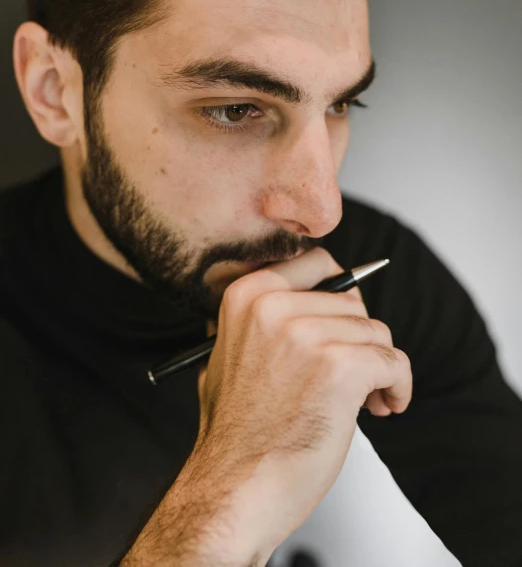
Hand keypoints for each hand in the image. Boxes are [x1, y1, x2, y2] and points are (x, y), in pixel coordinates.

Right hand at [192, 247, 411, 559]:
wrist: (233, 490)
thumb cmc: (236, 434)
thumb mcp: (227, 354)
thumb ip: (260, 319)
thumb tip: (303, 297)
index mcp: (248, 294)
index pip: (318, 261)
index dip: (341, 294)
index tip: (348, 320)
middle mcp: (274, 306)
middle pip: (352, 302)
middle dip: (360, 339)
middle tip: (356, 373)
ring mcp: (306, 334)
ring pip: (376, 332)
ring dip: (379, 367)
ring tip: (367, 399)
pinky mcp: (340, 368)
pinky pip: (394, 361)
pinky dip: (398, 386)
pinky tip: (384, 406)